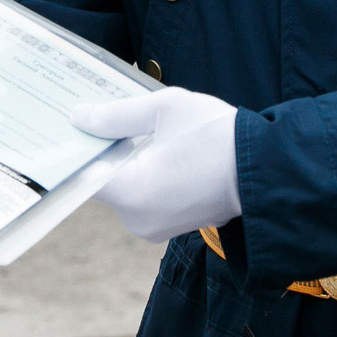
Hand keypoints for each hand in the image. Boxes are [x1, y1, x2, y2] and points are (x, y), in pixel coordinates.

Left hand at [66, 87, 240, 242]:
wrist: (269, 169)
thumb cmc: (218, 136)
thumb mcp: (164, 109)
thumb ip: (116, 115)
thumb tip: (80, 116)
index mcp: (132, 193)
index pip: (83, 173)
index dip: (74, 147)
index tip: (67, 124)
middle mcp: (137, 219)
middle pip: (100, 181)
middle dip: (100, 150)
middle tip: (95, 116)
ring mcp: (153, 227)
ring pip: (121, 189)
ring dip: (122, 161)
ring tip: (126, 127)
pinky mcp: (168, 225)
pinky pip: (140, 197)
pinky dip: (140, 174)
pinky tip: (149, 147)